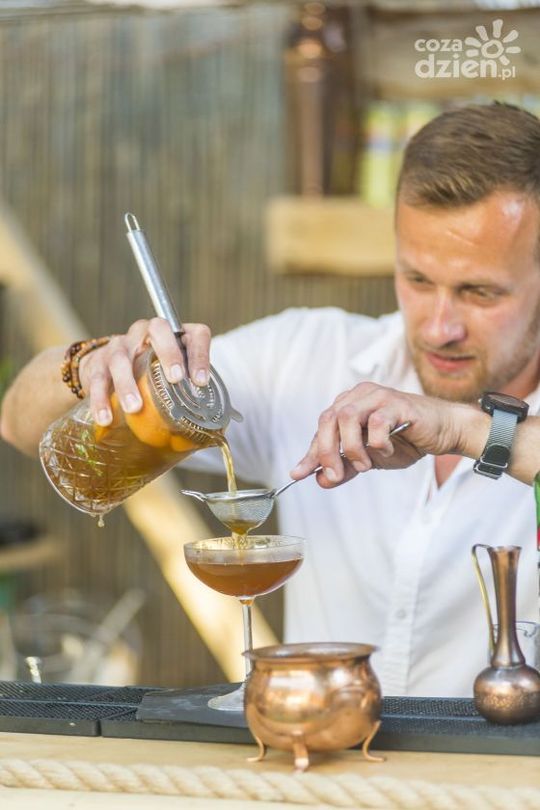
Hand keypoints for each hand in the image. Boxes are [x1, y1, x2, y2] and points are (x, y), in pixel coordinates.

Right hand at [78, 318, 211, 425]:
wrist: (101, 370)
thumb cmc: (145, 374)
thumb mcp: (166, 377)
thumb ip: (183, 391)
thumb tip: (205, 427)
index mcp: (171, 336)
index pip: (195, 334)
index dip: (200, 354)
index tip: (201, 381)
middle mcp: (145, 333)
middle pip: (158, 329)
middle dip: (169, 353)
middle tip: (175, 379)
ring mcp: (120, 346)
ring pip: (122, 358)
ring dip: (128, 384)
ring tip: (135, 408)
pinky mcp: (97, 363)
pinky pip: (98, 380)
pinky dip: (101, 400)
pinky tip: (106, 418)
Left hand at [290, 382, 467, 487]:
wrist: (444, 431)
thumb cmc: (407, 441)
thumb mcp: (371, 460)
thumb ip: (346, 468)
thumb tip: (320, 481)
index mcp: (349, 404)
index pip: (322, 428)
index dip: (311, 453)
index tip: (299, 473)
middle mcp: (359, 396)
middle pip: (328, 419)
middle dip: (326, 451)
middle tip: (336, 475)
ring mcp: (378, 396)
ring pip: (347, 417)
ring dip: (351, 448)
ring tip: (365, 464)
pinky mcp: (397, 403)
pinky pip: (377, 423)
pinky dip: (378, 443)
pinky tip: (387, 450)